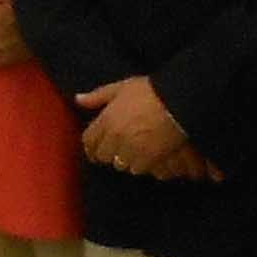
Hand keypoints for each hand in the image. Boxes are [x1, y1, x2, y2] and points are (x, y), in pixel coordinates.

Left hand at [75, 74, 204, 176]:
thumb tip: (78, 99)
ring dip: (127, 159)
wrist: (178, 103)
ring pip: (122, 164)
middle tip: (119, 147)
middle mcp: (115, 139)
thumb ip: (99, 96)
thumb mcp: (122, 87)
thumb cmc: (151, 91)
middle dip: (109, 153)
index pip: (89, 141)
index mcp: (106, 120)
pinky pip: (140, 169)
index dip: (91, 146)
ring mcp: (132, 151)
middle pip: (104, 156)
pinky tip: (149, 156)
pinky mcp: (149, 160)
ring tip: (136, 151)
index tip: (95, 148)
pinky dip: (143, 164)